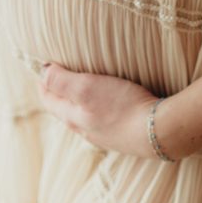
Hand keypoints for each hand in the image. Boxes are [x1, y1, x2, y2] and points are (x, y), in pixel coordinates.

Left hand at [38, 62, 156, 157]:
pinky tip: (108, 103)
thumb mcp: (86, 88)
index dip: (43, 82)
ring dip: (78, 100)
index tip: (43, 66)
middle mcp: (84, 129)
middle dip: (58, 92)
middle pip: (63, 109)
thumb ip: (61, 81)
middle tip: (58, 74)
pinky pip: (101, 120)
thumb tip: (42, 74)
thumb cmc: (122, 107)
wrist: (158, 133)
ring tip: (82, 85)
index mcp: (72, 117)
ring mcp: (103, 135)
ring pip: (82, 116)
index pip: (48, 99)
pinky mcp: (121, 136)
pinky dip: (97, 108)